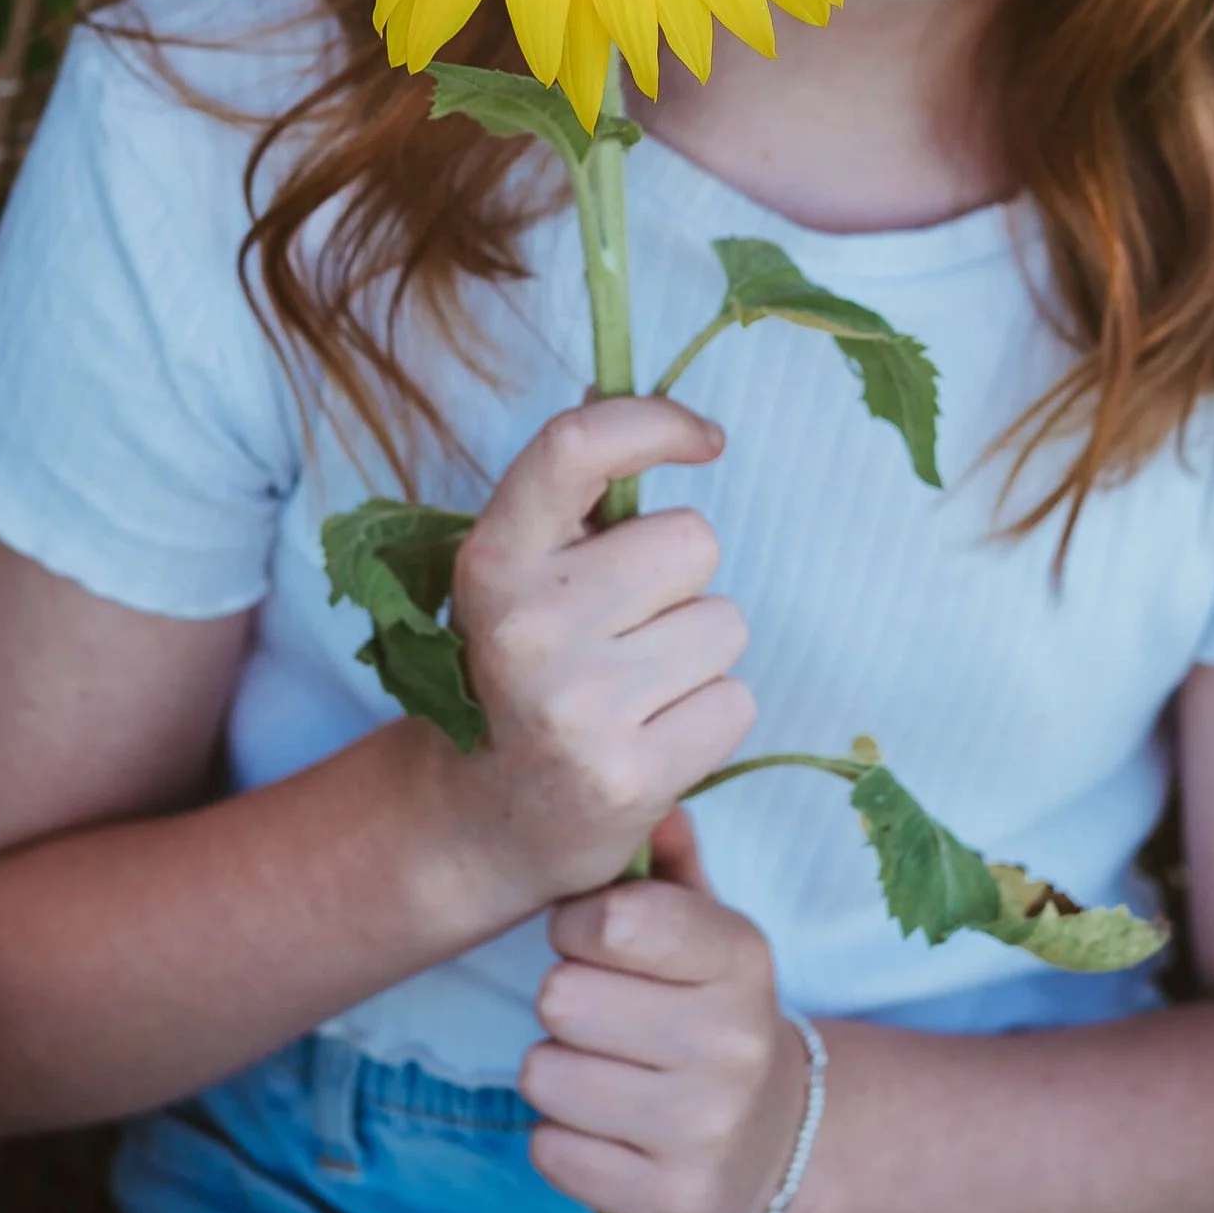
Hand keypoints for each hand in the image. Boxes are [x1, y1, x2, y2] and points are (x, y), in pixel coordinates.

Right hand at [440, 397, 755, 911]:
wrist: (479, 822)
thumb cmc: (517, 671)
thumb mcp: (519, 575)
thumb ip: (573, 494)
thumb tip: (624, 390)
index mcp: (492, 560)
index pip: (575, 446)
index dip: (653, 422)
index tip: (706, 440)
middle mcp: (527, 626)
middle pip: (692, 542)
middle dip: (679, 582)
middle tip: (624, 633)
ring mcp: (576, 707)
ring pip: (724, 624)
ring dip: (696, 655)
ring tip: (633, 692)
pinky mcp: (628, 776)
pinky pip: (735, 702)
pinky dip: (707, 719)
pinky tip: (649, 740)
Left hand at [523, 811, 811, 1212]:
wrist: (774, 1137)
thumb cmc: (709, 1009)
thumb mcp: (705, 927)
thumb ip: (667, 861)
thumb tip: (648, 803)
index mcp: (741, 957)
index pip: (616, 919)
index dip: (579, 925)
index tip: (593, 938)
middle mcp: (731, 1044)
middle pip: (563, 999)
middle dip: (566, 1002)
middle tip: (602, 1017)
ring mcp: (705, 1131)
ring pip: (546, 1077)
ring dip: (558, 1072)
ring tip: (605, 1073)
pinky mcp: (672, 1204)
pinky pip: (550, 1152)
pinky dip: (563, 1140)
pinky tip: (608, 1130)